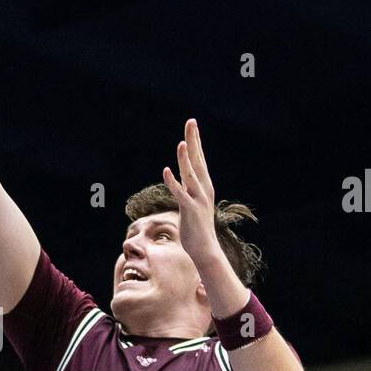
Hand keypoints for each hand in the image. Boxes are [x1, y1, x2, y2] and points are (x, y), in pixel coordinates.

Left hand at [163, 119, 218, 264]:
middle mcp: (204, 189)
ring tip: (181, 143)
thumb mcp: (192, 202)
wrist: (204, 249)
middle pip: (198, 161)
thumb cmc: (196, 227)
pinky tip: (166, 171)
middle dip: (194, 141)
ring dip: (185, 159)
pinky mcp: (190, 210)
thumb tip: (181, 176)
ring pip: (191, 175)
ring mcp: (198, 199)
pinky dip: (173, 182)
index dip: (195, 141)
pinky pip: (180, 193)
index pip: (199, 159)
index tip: (192, 124)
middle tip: (191, 122)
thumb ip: (188, 188)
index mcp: (204, 186)